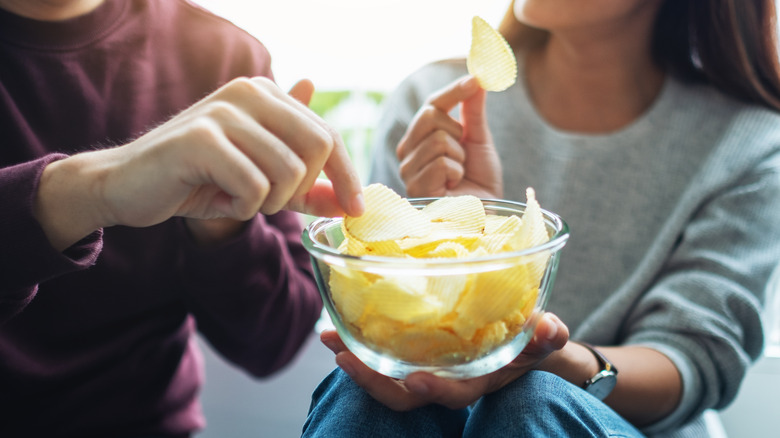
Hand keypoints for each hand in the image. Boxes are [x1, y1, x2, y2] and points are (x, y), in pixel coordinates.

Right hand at [35, 77, 364, 249]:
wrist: (126, 185)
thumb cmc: (198, 182)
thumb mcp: (261, 182)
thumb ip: (305, 184)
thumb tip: (349, 198)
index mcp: (266, 94)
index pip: (328, 133)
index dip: (347, 175)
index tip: (356, 209)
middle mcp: (249, 92)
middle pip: (319, 146)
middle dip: (303, 190)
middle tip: (270, 202)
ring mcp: (224, 112)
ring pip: (289, 172)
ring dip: (269, 202)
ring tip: (238, 199)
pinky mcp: (202, 139)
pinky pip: (255, 187)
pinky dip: (242, 208)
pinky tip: (217, 200)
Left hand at [320, 312, 568, 410]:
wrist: (528, 342)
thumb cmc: (535, 340)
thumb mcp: (545, 339)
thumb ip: (548, 337)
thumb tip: (552, 328)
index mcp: (477, 380)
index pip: (454, 394)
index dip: (435, 391)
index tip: (415, 380)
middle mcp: (449, 378)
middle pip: (406, 394)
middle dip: (373, 379)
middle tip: (344, 356)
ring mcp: (431, 365)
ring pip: (389, 374)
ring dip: (358, 358)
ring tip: (330, 336)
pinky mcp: (418, 349)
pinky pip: (386, 352)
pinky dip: (362, 340)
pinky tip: (341, 323)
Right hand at [397, 75, 502, 198]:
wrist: (485, 213)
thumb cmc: (479, 181)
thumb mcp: (478, 140)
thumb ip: (473, 112)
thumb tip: (477, 79)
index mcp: (420, 138)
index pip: (431, 104)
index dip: (453, 91)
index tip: (475, 80)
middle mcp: (408, 152)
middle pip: (428, 116)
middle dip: (456, 131)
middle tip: (463, 152)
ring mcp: (408, 170)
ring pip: (437, 140)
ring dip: (459, 158)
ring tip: (458, 175)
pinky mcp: (415, 187)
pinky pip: (441, 163)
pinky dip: (456, 173)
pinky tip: (453, 187)